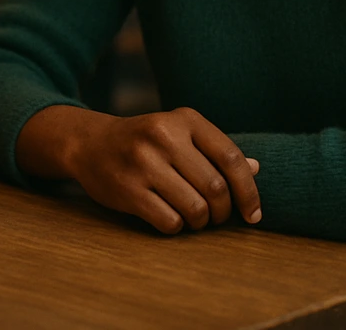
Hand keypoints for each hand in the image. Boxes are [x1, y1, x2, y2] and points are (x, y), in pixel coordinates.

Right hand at [66, 108, 260, 233]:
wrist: (89, 143)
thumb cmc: (145, 141)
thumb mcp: (179, 134)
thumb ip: (215, 151)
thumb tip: (256, 168)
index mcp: (184, 119)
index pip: (231, 158)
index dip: (249, 192)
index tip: (253, 215)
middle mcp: (163, 136)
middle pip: (216, 188)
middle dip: (222, 212)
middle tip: (214, 216)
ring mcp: (143, 162)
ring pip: (196, 208)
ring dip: (200, 221)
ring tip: (191, 215)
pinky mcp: (128, 188)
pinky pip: (170, 222)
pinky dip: (176, 226)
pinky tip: (167, 215)